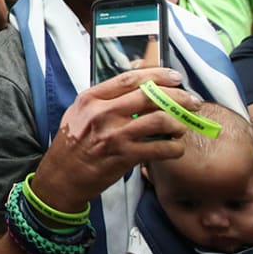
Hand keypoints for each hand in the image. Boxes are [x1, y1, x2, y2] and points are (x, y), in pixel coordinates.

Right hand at [31, 68, 197, 211]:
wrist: (61, 178)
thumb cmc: (71, 147)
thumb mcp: (78, 114)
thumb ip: (103, 101)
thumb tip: (136, 90)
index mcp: (91, 99)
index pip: (130, 79)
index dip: (157, 75)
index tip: (174, 77)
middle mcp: (102, 113)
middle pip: (149, 96)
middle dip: (177, 97)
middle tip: (191, 102)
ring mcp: (113, 135)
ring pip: (158, 120)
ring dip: (177, 123)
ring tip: (182, 127)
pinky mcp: (123, 156)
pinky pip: (158, 148)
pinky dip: (173, 148)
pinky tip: (175, 149)